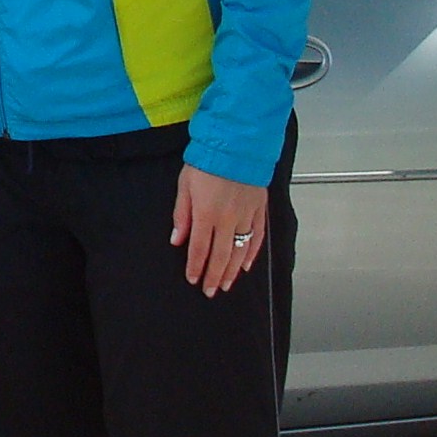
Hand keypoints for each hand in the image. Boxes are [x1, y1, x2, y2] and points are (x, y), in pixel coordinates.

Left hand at [170, 164, 266, 297]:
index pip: (199, 249)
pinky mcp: (259, 210)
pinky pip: (257, 237)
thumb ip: (181, 214)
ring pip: (240, 251)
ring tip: (226, 284)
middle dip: (214, 276)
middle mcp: (228, 219)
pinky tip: (246, 265)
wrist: (236, 144)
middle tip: (210, 291)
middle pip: (221, 255)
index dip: (196, 267)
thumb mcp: (184, 185)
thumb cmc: (207, 162)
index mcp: (206, 214)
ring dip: (232, 271)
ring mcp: (246, 216)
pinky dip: (253, 253)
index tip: (193, 280)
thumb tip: (176, 240)